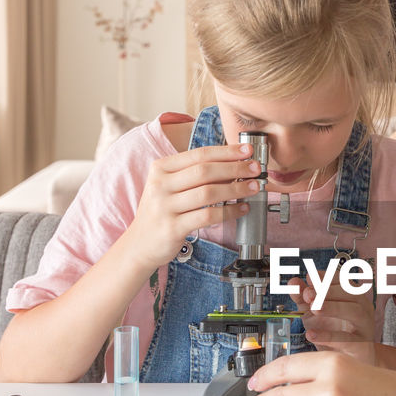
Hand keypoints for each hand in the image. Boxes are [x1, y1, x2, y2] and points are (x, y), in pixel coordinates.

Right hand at [126, 143, 261, 270]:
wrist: (139, 244)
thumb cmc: (161, 213)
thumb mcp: (170, 187)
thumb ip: (195, 176)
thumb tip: (233, 167)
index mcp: (161, 168)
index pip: (199, 154)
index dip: (226, 151)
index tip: (247, 150)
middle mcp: (160, 185)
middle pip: (205, 171)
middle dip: (235, 168)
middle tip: (256, 169)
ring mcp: (165, 206)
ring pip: (208, 192)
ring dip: (236, 189)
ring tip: (254, 187)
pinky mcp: (173, 227)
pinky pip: (208, 216)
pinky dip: (229, 211)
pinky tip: (242, 209)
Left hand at [288, 275, 376, 364]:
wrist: (348, 361)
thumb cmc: (334, 332)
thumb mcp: (313, 313)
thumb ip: (303, 297)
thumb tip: (292, 282)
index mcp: (351, 295)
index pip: (342, 280)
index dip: (326, 277)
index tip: (309, 278)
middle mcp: (362, 307)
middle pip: (351, 293)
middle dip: (328, 291)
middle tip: (308, 295)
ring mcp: (364, 327)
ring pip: (355, 312)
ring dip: (333, 308)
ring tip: (314, 309)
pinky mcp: (362, 347)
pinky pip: (349, 340)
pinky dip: (329, 336)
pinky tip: (311, 334)